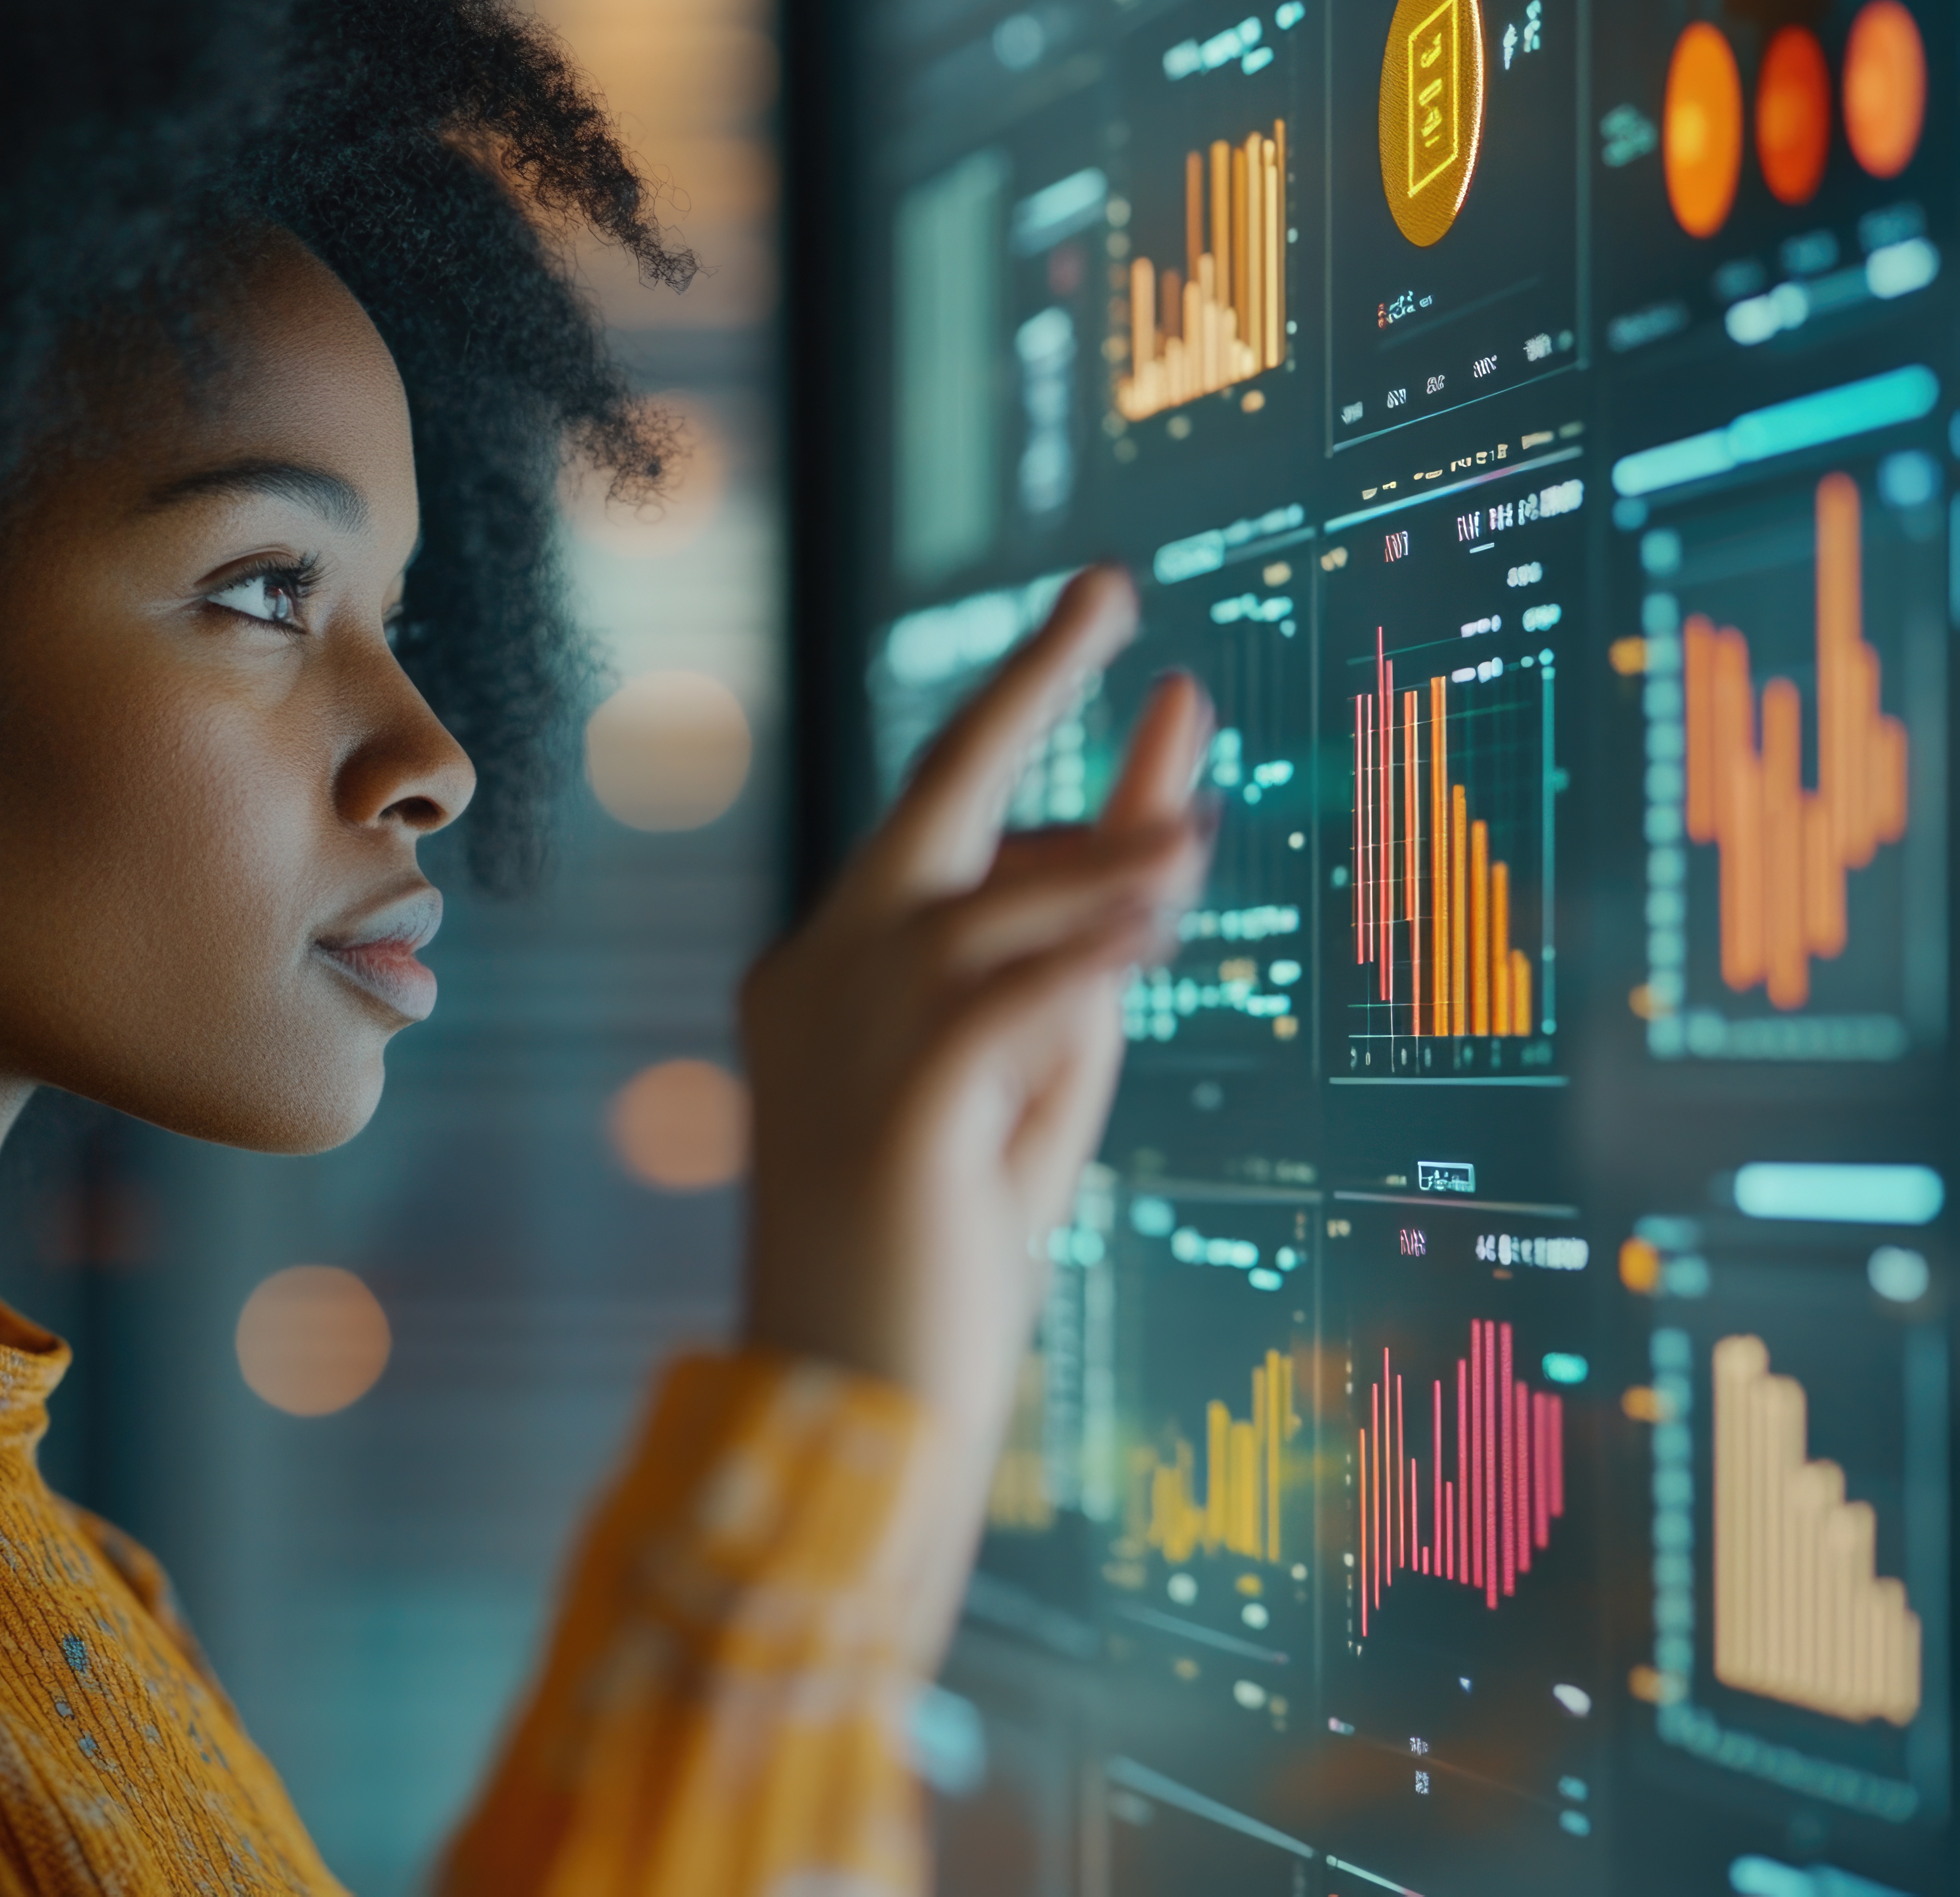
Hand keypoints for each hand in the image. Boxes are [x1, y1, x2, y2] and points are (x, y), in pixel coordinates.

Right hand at [737, 566, 1212, 1642]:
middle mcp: (815, 978)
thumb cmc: (934, 1262)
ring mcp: (840, 1039)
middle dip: (1027, 684)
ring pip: (991, 903)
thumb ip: (1077, 974)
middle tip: (1110, 594)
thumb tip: (1159, 847)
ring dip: (1108, 871)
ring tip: (1201, 850)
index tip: (1099, 638)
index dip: (1029, 719)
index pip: (943, 821)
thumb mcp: (1025, 1102)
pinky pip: (1007, 1001)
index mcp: (822, 970)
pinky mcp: (892, 1114)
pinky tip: (1164, 910)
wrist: (850, 1422)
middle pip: (933, 796)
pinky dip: (1087, 956)